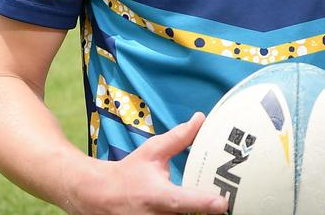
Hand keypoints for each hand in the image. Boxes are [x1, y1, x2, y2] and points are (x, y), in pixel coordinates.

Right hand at [60, 112, 227, 214]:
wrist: (97, 196)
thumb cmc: (129, 173)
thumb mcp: (151, 152)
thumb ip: (178, 138)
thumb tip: (200, 119)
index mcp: (157, 196)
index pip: (183, 201)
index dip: (203, 203)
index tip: (222, 204)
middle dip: (205, 211)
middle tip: (227, 201)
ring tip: (209, 206)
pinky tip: (196, 210)